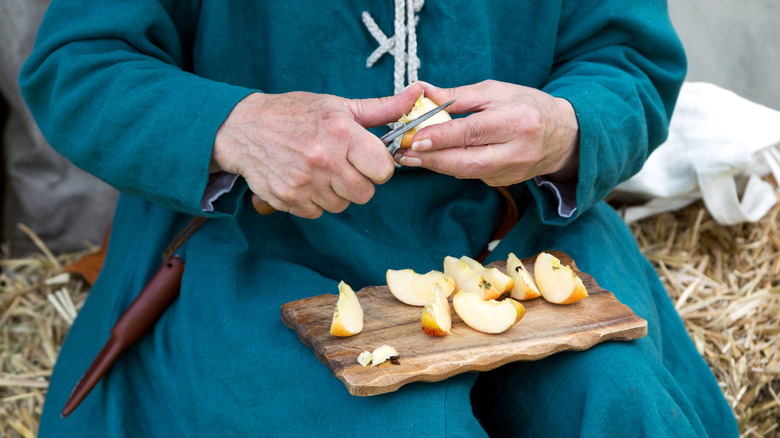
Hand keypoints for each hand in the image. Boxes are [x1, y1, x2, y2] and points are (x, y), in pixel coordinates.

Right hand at [210, 84, 423, 217]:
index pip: (384, 170)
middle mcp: (323, 159)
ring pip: (342, 206)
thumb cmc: (295, 114)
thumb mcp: (338, 105)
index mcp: (340, 132)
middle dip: (359, 181)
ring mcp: (303, 182)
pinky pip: (318, 213)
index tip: (367, 158)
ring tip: (321, 170)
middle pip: (365, 193)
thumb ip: (381, 109)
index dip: (378, 166)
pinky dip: (314, 201)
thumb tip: (417, 94)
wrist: (242, 128)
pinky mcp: (288, 199)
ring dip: (336, 193)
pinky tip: (304, 180)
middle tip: (342, 165)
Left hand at [393, 80, 579, 185]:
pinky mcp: (505, 182)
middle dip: (432, 160)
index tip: (416, 139)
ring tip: (410, 157)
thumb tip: (422, 91)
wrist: (563, 136)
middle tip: (404, 155)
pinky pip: (472, 176)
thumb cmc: (527, 106)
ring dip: (436, 165)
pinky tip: (436, 159)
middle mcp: (516, 150)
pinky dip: (452, 167)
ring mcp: (512, 171)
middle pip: (468, 162)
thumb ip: (458, 95)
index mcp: (516, 121)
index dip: (443, 137)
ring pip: (467, 172)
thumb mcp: (496, 91)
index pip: (474, 132)